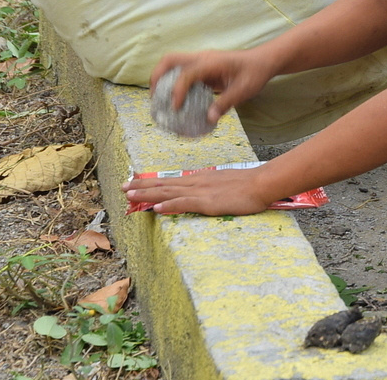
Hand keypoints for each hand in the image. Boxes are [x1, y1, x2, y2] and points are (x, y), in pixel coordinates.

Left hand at [123, 164, 275, 215]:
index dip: (152, 181)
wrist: (262, 183)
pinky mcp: (208, 202)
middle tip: (123, 187)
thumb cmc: (248, 185)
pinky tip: (156, 207)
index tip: (135, 182)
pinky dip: (169, 204)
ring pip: (169, 191)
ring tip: (130, 195)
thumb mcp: (224, 184)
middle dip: (143, 186)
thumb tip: (200, 194)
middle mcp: (197, 182)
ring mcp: (201, 191)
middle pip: (165, 184)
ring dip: (148, 193)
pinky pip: (185, 203)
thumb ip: (210, 188)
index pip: (171, 180)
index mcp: (200, 179)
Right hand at [150, 50, 275, 125]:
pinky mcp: (202, 68)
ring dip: (162, 79)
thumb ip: (226, 103)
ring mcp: (201, 61)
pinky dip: (173, 83)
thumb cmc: (255, 73)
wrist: (263, 61)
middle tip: (154, 98)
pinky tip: (175, 100)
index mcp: (212, 62)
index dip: (177, 90)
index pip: (187, 73)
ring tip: (158, 100)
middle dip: (157, 77)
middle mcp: (202, 58)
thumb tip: (209, 119)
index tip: (175, 107)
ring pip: (173, 64)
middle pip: (170, 60)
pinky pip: (181, 72)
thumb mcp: (244, 91)